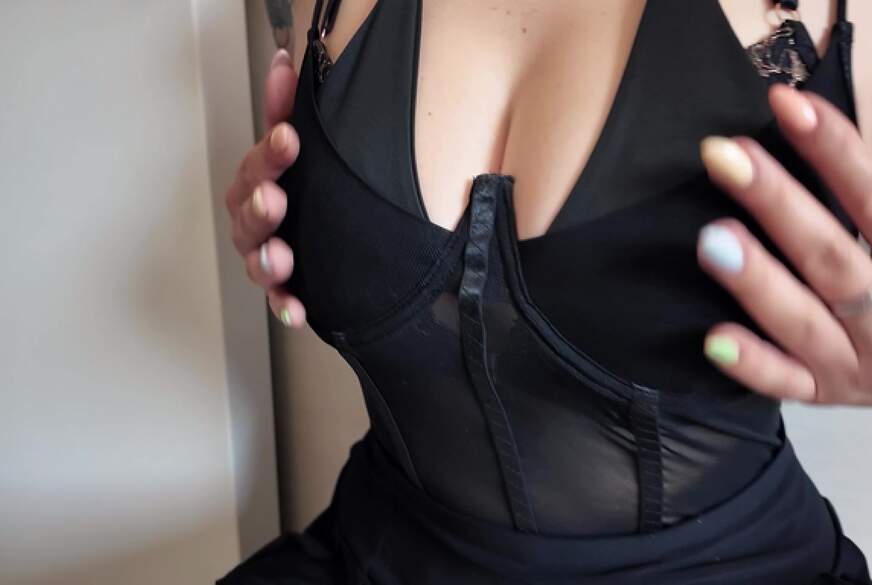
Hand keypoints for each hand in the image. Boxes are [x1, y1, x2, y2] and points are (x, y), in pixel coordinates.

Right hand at [224, 49, 305, 328]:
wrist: (320, 234)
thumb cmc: (301, 185)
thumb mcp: (297, 149)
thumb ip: (288, 109)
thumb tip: (287, 63)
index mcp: (259, 180)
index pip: (259, 160)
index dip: (270, 150)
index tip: (289, 136)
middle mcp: (256, 216)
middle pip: (249, 211)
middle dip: (261, 205)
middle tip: (275, 198)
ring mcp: (266, 252)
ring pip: (257, 257)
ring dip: (267, 258)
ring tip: (280, 257)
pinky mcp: (283, 286)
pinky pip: (279, 300)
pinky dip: (286, 306)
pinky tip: (297, 310)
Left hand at [697, 84, 871, 405]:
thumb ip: (861, 201)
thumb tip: (801, 119)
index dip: (835, 149)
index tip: (785, 102)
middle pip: (831, 256)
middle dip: (779, 203)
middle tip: (726, 157)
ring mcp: (857, 359)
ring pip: (804, 320)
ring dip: (759, 281)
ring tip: (713, 239)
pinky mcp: (825, 392)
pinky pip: (787, 384)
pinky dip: (755, 365)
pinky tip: (714, 341)